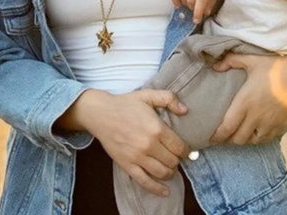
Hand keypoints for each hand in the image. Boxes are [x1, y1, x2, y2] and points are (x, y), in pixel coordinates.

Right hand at [56, 88, 189, 196]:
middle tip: (175, 156)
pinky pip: (145, 182)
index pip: (179, 146)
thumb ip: (168, 98)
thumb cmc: (125, 104)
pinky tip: (165, 191)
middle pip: (172, 161)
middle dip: (177, 160)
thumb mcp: (148, 95)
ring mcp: (138, 157)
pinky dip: (157, 189)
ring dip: (170, 172)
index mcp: (156, 128)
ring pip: (162, 172)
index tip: (184, 149)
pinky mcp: (127, 165)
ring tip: (170, 168)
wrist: (101, 114)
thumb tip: (185, 110)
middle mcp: (149, 145)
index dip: (185, 150)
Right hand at [171, 0, 222, 22]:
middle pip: (190, 0)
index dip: (197, 12)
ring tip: (189, 4)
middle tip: (195, 9)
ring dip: (185, 4)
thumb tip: (205, 13)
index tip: (196, 20)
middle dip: (192, 8)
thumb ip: (211, 0)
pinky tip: (178, 4)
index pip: (201, 0)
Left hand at [210, 52, 286, 144]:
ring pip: (251, 141)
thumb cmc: (274, 66)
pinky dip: (257, 139)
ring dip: (243, 140)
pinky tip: (254, 133)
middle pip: (237, 139)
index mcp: (245, 102)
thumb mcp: (250, 60)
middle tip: (222, 135)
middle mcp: (255, 117)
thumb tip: (215, 66)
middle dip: (228, 139)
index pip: (227, 127)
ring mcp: (269, 123)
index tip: (210, 138)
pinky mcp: (281, 126)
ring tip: (238, 134)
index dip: (217, 136)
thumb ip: (231, 61)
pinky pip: (266, 139)